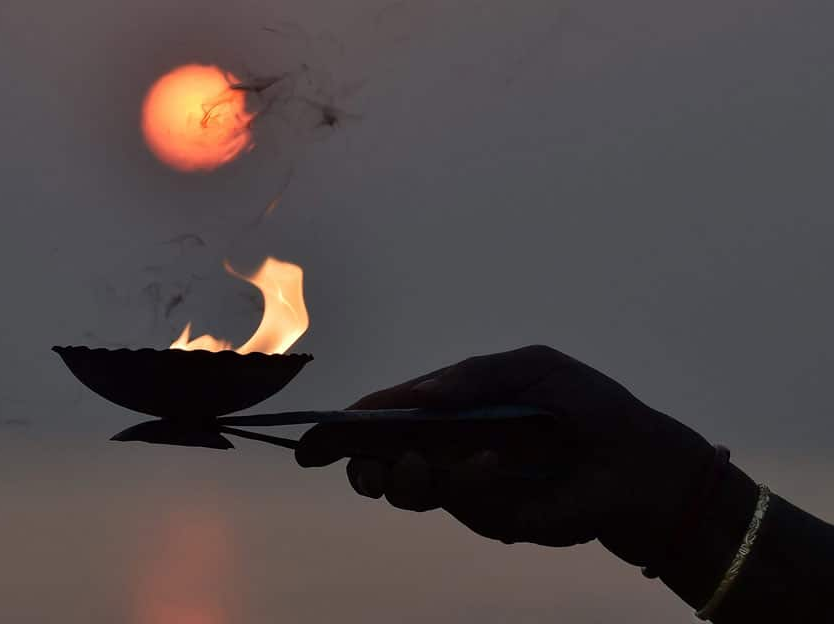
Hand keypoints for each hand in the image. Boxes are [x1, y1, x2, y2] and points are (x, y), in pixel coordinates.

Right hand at [296, 345, 715, 566]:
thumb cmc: (587, 405)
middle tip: (370, 466)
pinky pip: (463, 503)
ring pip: (414, 490)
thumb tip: (416, 397)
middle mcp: (452, 448)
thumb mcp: (530, 368)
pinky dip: (473, 485)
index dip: (352, 426)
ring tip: (436, 463)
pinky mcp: (494, 515)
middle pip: (385, 464)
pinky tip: (500, 467)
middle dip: (367, 467)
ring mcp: (470, 484)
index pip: (391, 416)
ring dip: (414, 478)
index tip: (319, 437)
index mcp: (454, 408)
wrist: (640, 463)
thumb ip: (469, 377)